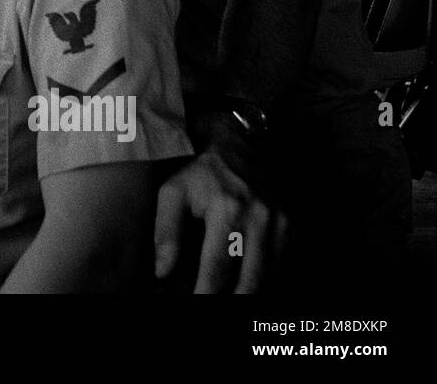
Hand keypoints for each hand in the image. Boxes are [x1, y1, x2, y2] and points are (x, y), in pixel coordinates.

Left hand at [154, 148, 288, 292]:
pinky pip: (280, 263)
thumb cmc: (200, 173)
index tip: (196, 304)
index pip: (217, 266)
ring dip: (251, 292)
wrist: (237, 145)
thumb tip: (162, 272)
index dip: (207, 293)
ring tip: (231, 299)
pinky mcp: (290, 225)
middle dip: (234, 299)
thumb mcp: (173, 192)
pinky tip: (247, 285)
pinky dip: (265, 278)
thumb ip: (166, 233)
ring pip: (269, 275)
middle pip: (251, 279)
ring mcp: (280, 222)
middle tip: (215, 307)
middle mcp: (259, 219)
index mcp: (227, 210)